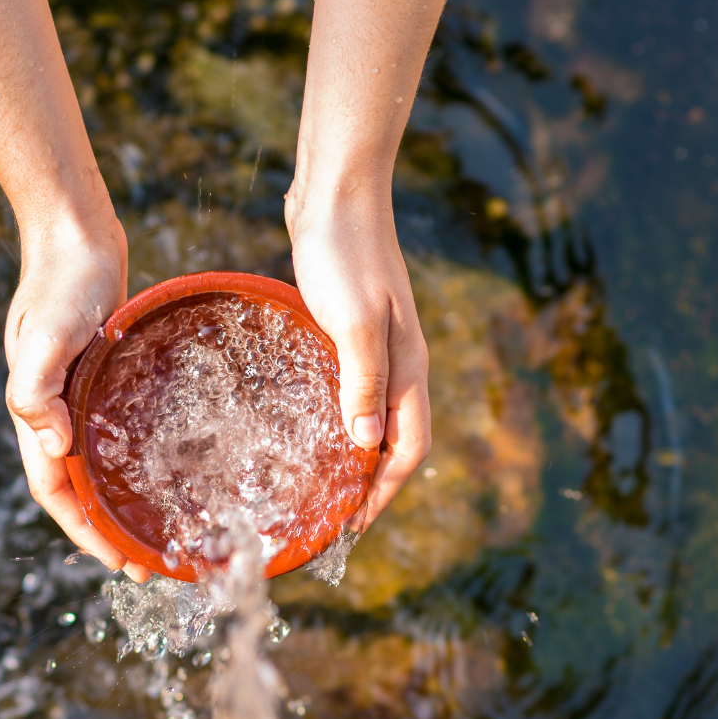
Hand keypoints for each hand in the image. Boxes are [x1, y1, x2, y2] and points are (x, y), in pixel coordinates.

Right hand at [3, 212, 151, 581]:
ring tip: (157, 531)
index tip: (119, 562)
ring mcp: (79, 398)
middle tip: (149, 564)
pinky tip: (163, 471)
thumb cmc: (61, 283)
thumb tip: (52, 448)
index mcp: (37, 413)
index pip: (55, 491)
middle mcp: (56, 413)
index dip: (84, 531)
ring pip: (97, 466)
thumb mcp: (46, 334)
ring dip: (121, 503)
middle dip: (108, 531)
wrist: (75, 238)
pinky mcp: (102, 381)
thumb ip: (36, 389)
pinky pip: (114, 435)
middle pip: (78, 489)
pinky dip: (132, 463)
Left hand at [286, 186, 430, 528]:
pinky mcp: (351, 333)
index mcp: (407, 368)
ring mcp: (377, 349)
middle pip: (395, 442)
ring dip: (354, 457)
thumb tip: (365, 445)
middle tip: (333, 517)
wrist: (336, 193)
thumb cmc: (344, 253)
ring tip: (321, 486)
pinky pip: (352, 392)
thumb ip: (363, 381)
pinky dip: (338, 421)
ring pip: (374, 419)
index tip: (353, 526)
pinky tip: (308, 428)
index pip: (409, 449)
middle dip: (371, 485)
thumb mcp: (353, 321)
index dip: (384, 492)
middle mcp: (399, 365)